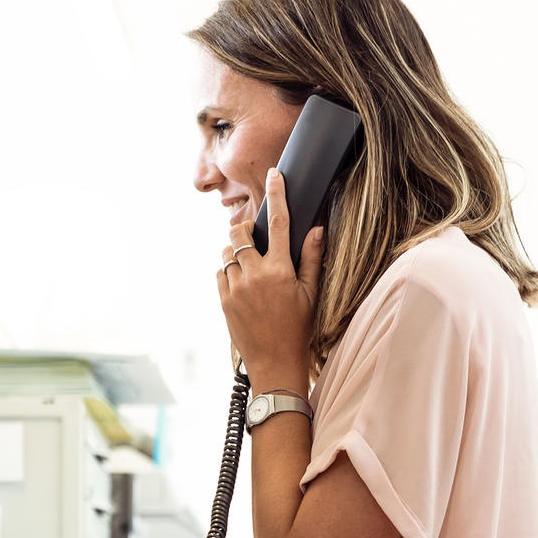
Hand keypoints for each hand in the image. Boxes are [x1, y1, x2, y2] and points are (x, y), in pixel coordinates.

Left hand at [217, 168, 323, 393]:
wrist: (274, 363)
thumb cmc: (298, 329)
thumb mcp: (312, 294)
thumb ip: (313, 258)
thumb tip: (317, 229)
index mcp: (281, 270)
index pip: (279, 223)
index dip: (277, 195)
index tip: (274, 174)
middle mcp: (255, 275)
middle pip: (241, 232)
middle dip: (246, 228)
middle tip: (255, 237)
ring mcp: (235, 287)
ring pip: (227, 251)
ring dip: (237, 251)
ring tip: (251, 267)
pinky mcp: (223, 299)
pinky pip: (220, 272)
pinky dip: (229, 270)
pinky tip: (243, 284)